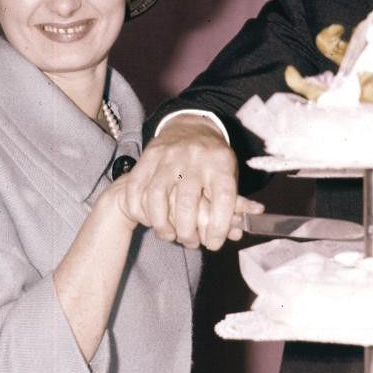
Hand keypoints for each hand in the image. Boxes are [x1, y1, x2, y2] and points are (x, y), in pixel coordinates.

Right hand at [119, 115, 248, 249]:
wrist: (190, 127)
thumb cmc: (212, 162)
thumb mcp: (230, 176)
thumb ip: (233, 205)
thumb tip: (235, 234)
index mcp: (221, 163)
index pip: (223, 199)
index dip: (218, 227)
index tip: (214, 244)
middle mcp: (195, 158)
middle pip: (186, 202)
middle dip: (187, 232)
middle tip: (190, 242)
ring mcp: (169, 156)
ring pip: (157, 196)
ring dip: (161, 224)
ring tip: (169, 235)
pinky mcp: (148, 156)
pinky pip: (136, 187)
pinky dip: (140, 209)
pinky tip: (149, 220)